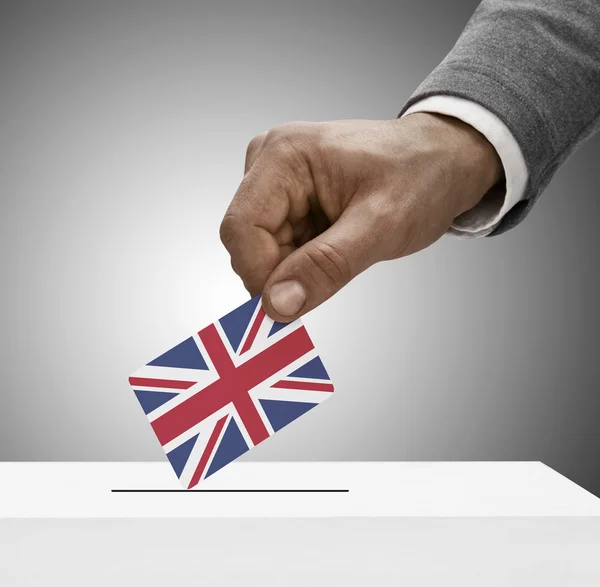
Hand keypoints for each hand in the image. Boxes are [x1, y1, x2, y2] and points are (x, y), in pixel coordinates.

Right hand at [220, 114, 502, 320]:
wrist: (442, 161)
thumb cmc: (421, 176)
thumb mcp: (380, 226)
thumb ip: (326, 266)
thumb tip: (277, 305)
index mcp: (284, 155)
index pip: (241, 229)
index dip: (260, 275)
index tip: (291, 306)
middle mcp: (269, 163)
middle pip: (247, 242)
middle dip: (283, 273)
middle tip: (333, 273)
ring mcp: (276, 181)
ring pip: (261, 251)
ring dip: (297, 268)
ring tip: (344, 250)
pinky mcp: (287, 199)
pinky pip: (277, 247)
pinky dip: (303, 262)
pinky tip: (335, 246)